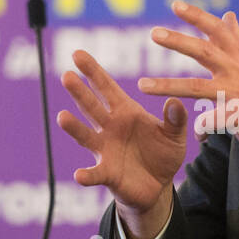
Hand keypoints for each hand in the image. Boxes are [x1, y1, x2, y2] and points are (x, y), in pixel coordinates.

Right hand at [57, 49, 186, 225]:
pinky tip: (80, 175)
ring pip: (86, 136)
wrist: (158, 185)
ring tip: (62, 117)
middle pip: (91, 106)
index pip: (106, 87)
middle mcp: (110, 127)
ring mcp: (105, 149)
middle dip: (80, 92)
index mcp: (126, 112)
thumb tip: (174, 101)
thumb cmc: (163, 153)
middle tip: (67, 76)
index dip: (92, 71)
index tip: (77, 54)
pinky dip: (87, 175)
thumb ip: (175, 119)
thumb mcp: (175, 135)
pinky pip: (95, 173)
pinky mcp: (107, 173)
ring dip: (74, 127)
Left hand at [138, 0, 238, 175]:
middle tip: (153, 33)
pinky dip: (200, 127)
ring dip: (167, 85)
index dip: (198, 17)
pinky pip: (209, 122)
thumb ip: (237, 43)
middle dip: (178, 41)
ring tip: (142, 85)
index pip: (219, 32)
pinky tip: (198, 134)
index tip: (175, 4)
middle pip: (205, 52)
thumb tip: (228, 14)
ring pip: (198, 88)